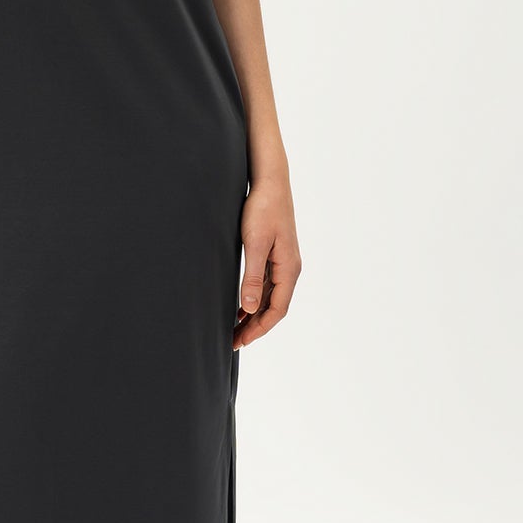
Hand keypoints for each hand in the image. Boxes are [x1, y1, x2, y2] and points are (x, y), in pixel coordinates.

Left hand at [234, 174, 299, 348]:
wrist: (270, 181)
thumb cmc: (263, 209)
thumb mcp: (254, 244)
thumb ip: (253, 277)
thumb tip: (251, 307)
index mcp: (289, 269)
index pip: (277, 310)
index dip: (259, 328)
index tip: (241, 341)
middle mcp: (290, 268)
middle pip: (274, 307)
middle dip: (255, 326)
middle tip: (233, 341)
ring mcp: (283, 262)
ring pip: (270, 297)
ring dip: (253, 314)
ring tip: (234, 328)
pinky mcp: (275, 254)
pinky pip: (267, 285)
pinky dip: (254, 299)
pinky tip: (240, 305)